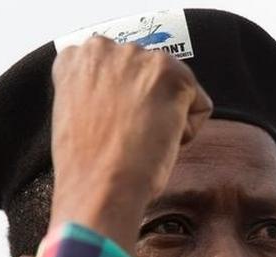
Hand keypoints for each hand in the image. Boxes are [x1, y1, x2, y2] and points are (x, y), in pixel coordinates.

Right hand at [49, 36, 212, 251]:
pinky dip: (187, 131)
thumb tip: (127, 99)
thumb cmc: (86, 168)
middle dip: (146, 105)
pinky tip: (158, 143)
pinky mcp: (171, 74)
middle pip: (148, 77)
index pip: (118, 70)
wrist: (98, 188)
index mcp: (76, 58)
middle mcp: (105, 48)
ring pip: (174, 89)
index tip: (113, 126)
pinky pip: (199, 106)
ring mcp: (139, 58)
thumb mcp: (77, 115)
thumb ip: (98, 93)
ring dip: (166, 117)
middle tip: (128, 137)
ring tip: (139, 141)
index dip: (121, 105)